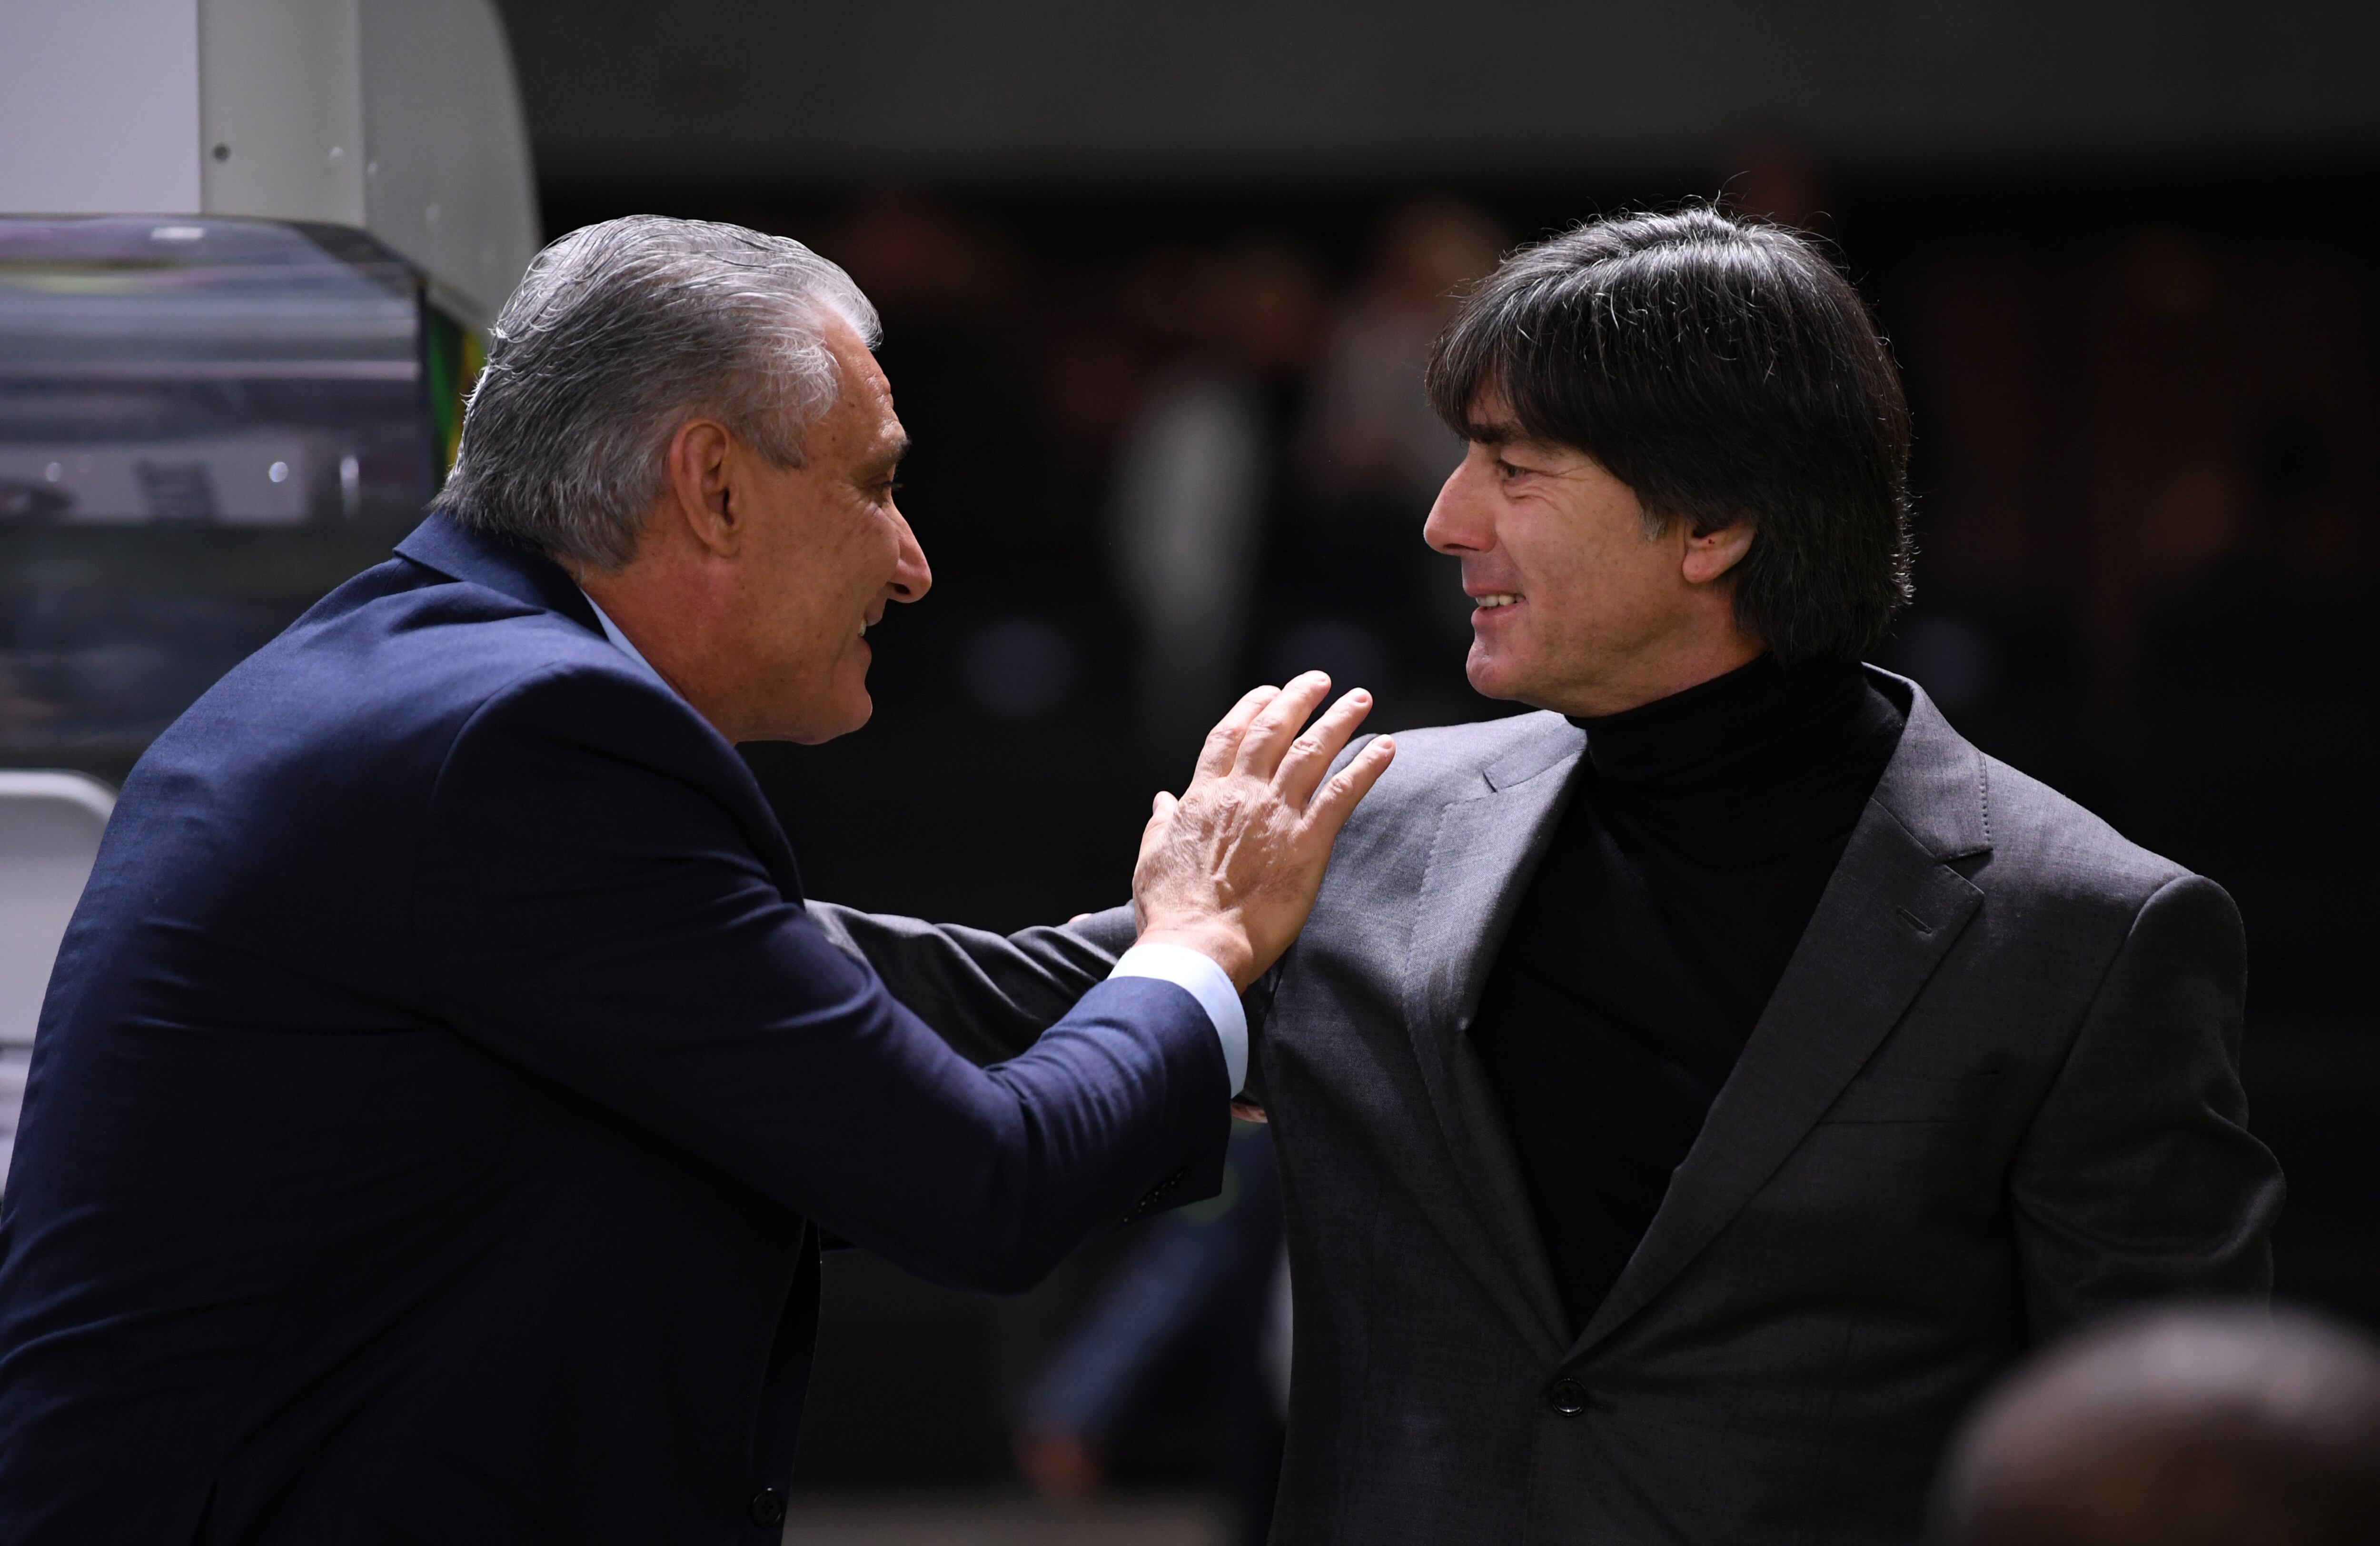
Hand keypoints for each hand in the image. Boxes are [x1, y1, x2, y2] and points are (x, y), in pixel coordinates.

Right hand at [1131, 672, 1395, 990]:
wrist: (1197, 945)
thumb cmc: (1171, 909)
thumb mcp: (1152, 857)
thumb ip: (1161, 822)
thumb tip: (1162, 799)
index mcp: (1203, 796)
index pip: (1229, 736)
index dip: (1250, 707)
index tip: (1268, 692)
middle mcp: (1242, 794)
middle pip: (1273, 730)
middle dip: (1299, 699)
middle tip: (1320, 680)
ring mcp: (1277, 815)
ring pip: (1312, 751)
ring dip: (1339, 720)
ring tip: (1359, 699)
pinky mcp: (1308, 843)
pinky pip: (1342, 794)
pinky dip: (1366, 766)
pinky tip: (1385, 747)